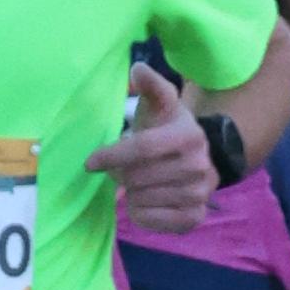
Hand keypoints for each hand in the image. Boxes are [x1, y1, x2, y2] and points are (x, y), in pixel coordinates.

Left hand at [91, 57, 216, 238]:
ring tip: (139, 180)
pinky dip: (140, 211)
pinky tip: (145, 198)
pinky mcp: (194, 218)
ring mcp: (199, 194)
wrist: (199, 157)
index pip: (142, 148)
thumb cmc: (167, 128)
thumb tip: (137, 69)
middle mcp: (200, 166)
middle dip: (121, 173)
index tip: (89, 162)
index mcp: (190, 136)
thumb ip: (151, 86)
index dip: (112, 155)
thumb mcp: (161, 104)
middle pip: (137, 177)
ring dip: (130, 191)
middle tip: (123, 168)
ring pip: (141, 199)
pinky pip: (150, 220)